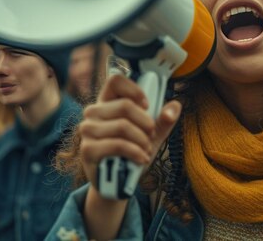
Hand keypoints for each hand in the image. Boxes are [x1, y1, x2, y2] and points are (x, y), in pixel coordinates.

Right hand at [78, 74, 181, 188]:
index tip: (147, 105)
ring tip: (147, 150)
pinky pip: (117, 145)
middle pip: (125, 106)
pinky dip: (135, 152)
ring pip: (122, 126)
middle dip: (146, 123)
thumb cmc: (133, 152)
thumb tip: (175, 105)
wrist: (119, 182)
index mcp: (107, 102)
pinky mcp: (88, 149)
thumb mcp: (152, 135)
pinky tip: (142, 159)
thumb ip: (163, 120)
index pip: (115, 81)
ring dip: (142, 140)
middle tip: (151, 135)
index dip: (134, 90)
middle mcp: (94, 113)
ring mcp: (88, 130)